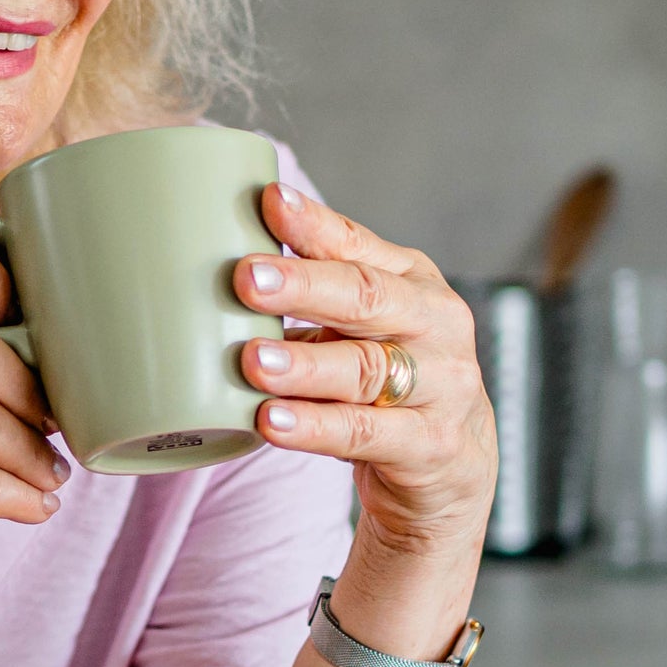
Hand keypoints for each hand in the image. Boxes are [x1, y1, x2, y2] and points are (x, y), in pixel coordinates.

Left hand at [236, 184, 496, 558]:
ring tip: (251, 360)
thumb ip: (311, 301)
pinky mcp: (432, 444)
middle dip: (303, 286)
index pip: (359, 246)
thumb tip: (214, 271)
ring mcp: (443, 385)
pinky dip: (315, 427)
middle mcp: (437, 323)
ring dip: (303, 365)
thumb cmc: (389, 381)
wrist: (453, 464)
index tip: (268, 201)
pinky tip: (272, 421)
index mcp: (413, 281)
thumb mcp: (360, 330)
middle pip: (366, 298)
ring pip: (364, 370)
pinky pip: (364, 433)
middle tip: (246, 278)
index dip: (314, 225)